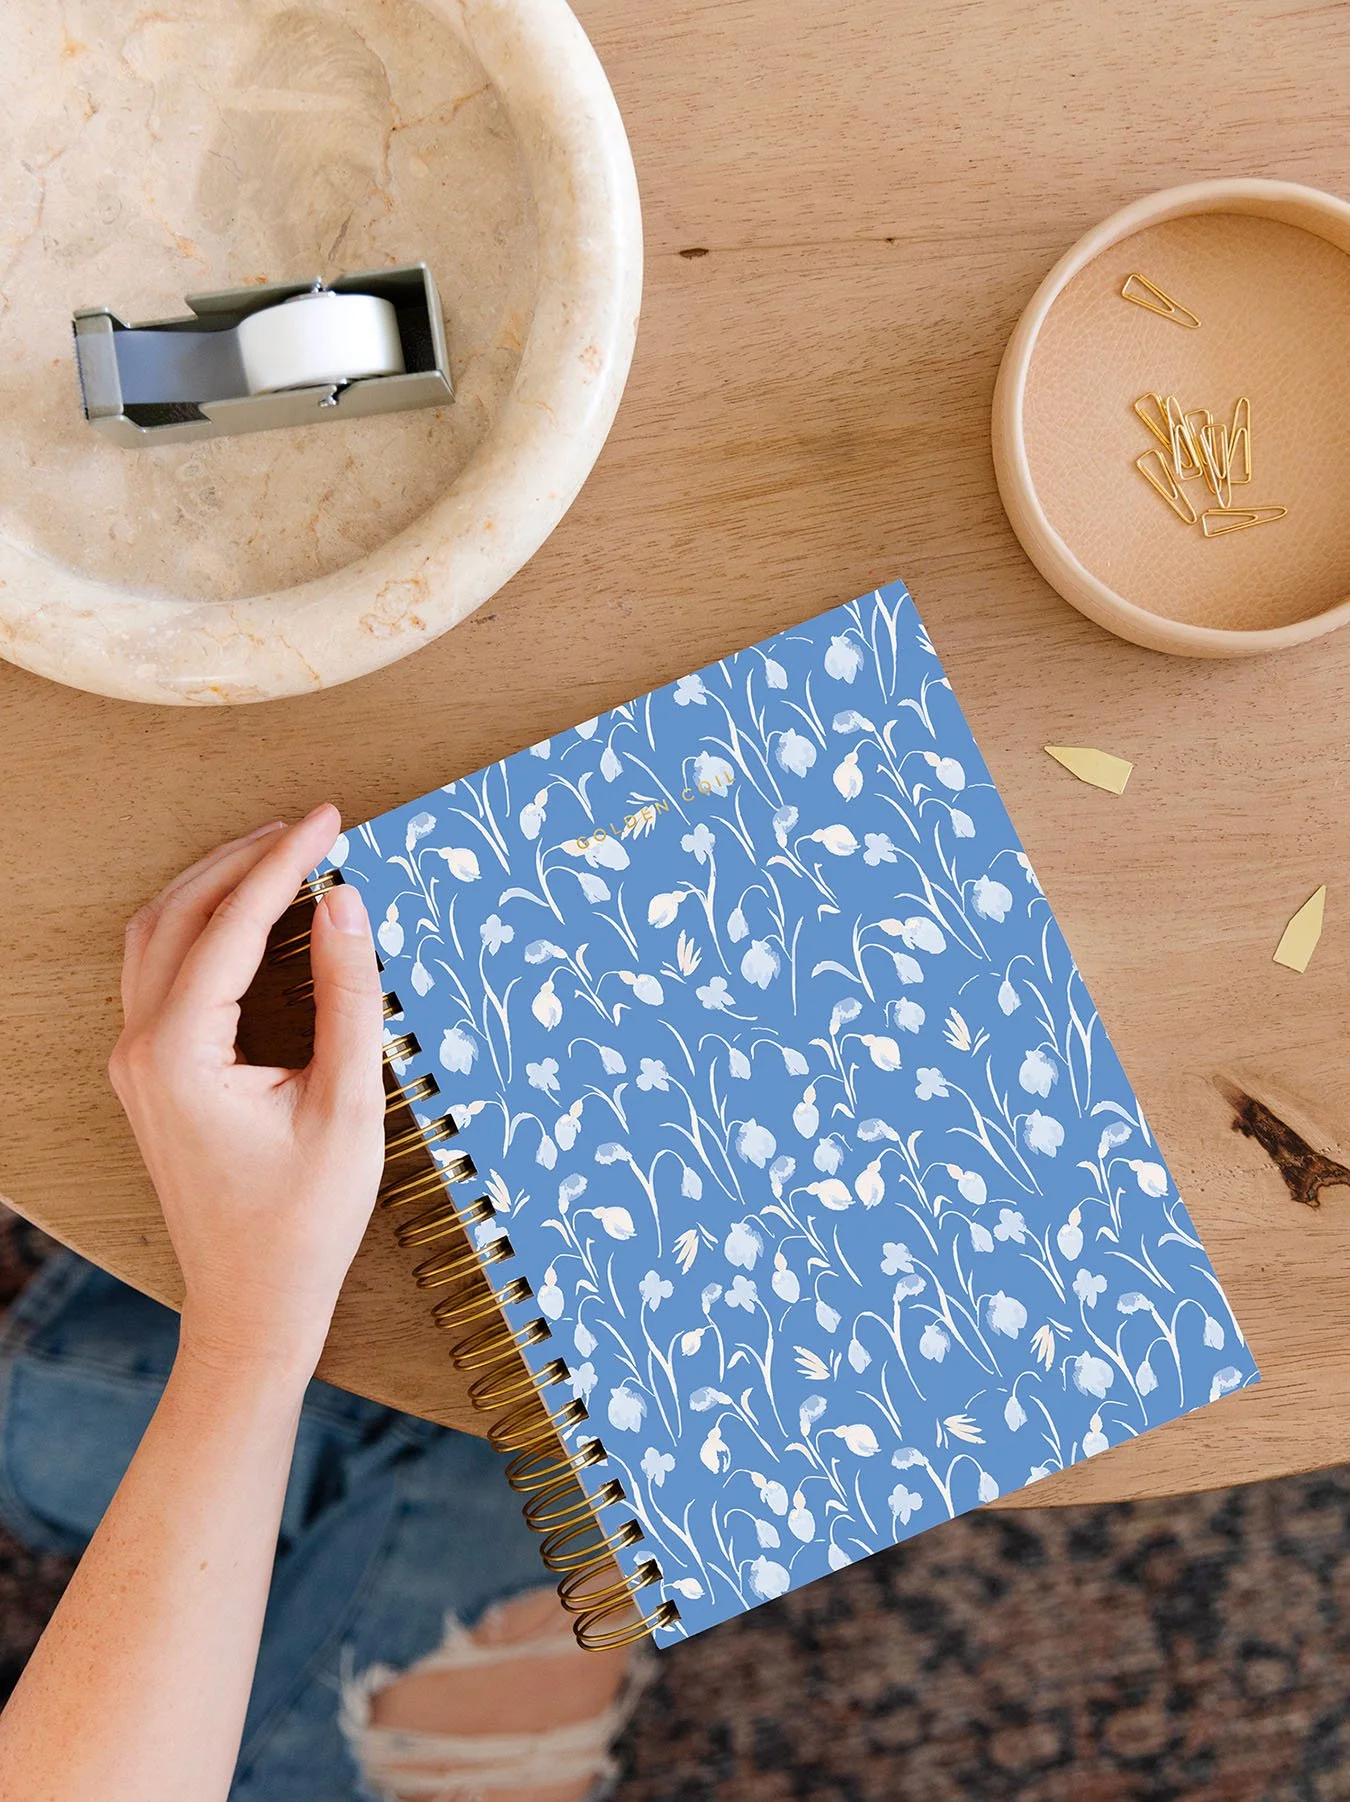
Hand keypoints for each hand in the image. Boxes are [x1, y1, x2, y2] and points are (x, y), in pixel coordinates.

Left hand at [109, 804, 385, 1379]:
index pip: (232, 923)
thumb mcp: (346, 1107)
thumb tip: (346, 905)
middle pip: (179, 913)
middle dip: (245, 857)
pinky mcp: (148, 1074)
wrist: (252, 1305)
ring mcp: (135, 1062)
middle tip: (311, 826)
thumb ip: (348, 998)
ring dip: (213, 885)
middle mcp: (140, 1048)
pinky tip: (249, 918)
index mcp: (179, 1054)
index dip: (286, 861)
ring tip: (280, 855)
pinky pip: (159, 972)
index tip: (331, 819)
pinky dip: (201, 926)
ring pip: (156, 936)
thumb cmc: (303, 1223)